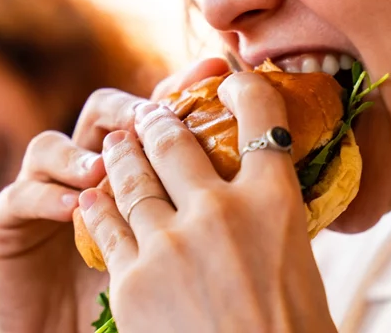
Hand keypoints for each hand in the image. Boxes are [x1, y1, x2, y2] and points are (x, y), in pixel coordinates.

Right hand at [0, 58, 229, 332]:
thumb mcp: (187, 255)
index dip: (186, 86)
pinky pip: (20, 195)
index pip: (161, 112)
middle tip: (153, 118)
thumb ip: (217, 210)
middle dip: (133, 111)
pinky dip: (46, 196)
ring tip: (104, 170)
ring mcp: (47, 192)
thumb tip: (286, 176)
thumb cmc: (151, 308)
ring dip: (80, 152)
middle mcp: (91, 169)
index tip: (218, 68)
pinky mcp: (8, 223)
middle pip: (107, 113)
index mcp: (139, 169)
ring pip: (52, 145)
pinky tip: (74, 208)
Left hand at [77, 71, 335, 332]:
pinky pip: (107, 226)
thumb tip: (253, 203)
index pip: (262, 118)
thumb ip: (269, 223)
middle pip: (177, 140)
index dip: (244, 88)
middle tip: (150, 115)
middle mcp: (222, 208)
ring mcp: (171, 242)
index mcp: (276, 201)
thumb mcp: (298, 264)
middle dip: (159, 120)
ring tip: (116, 145)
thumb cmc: (291, 332)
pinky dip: (99, 207)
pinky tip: (92, 198)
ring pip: (132, 178)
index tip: (230, 81)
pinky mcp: (132, 278)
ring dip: (121, 156)